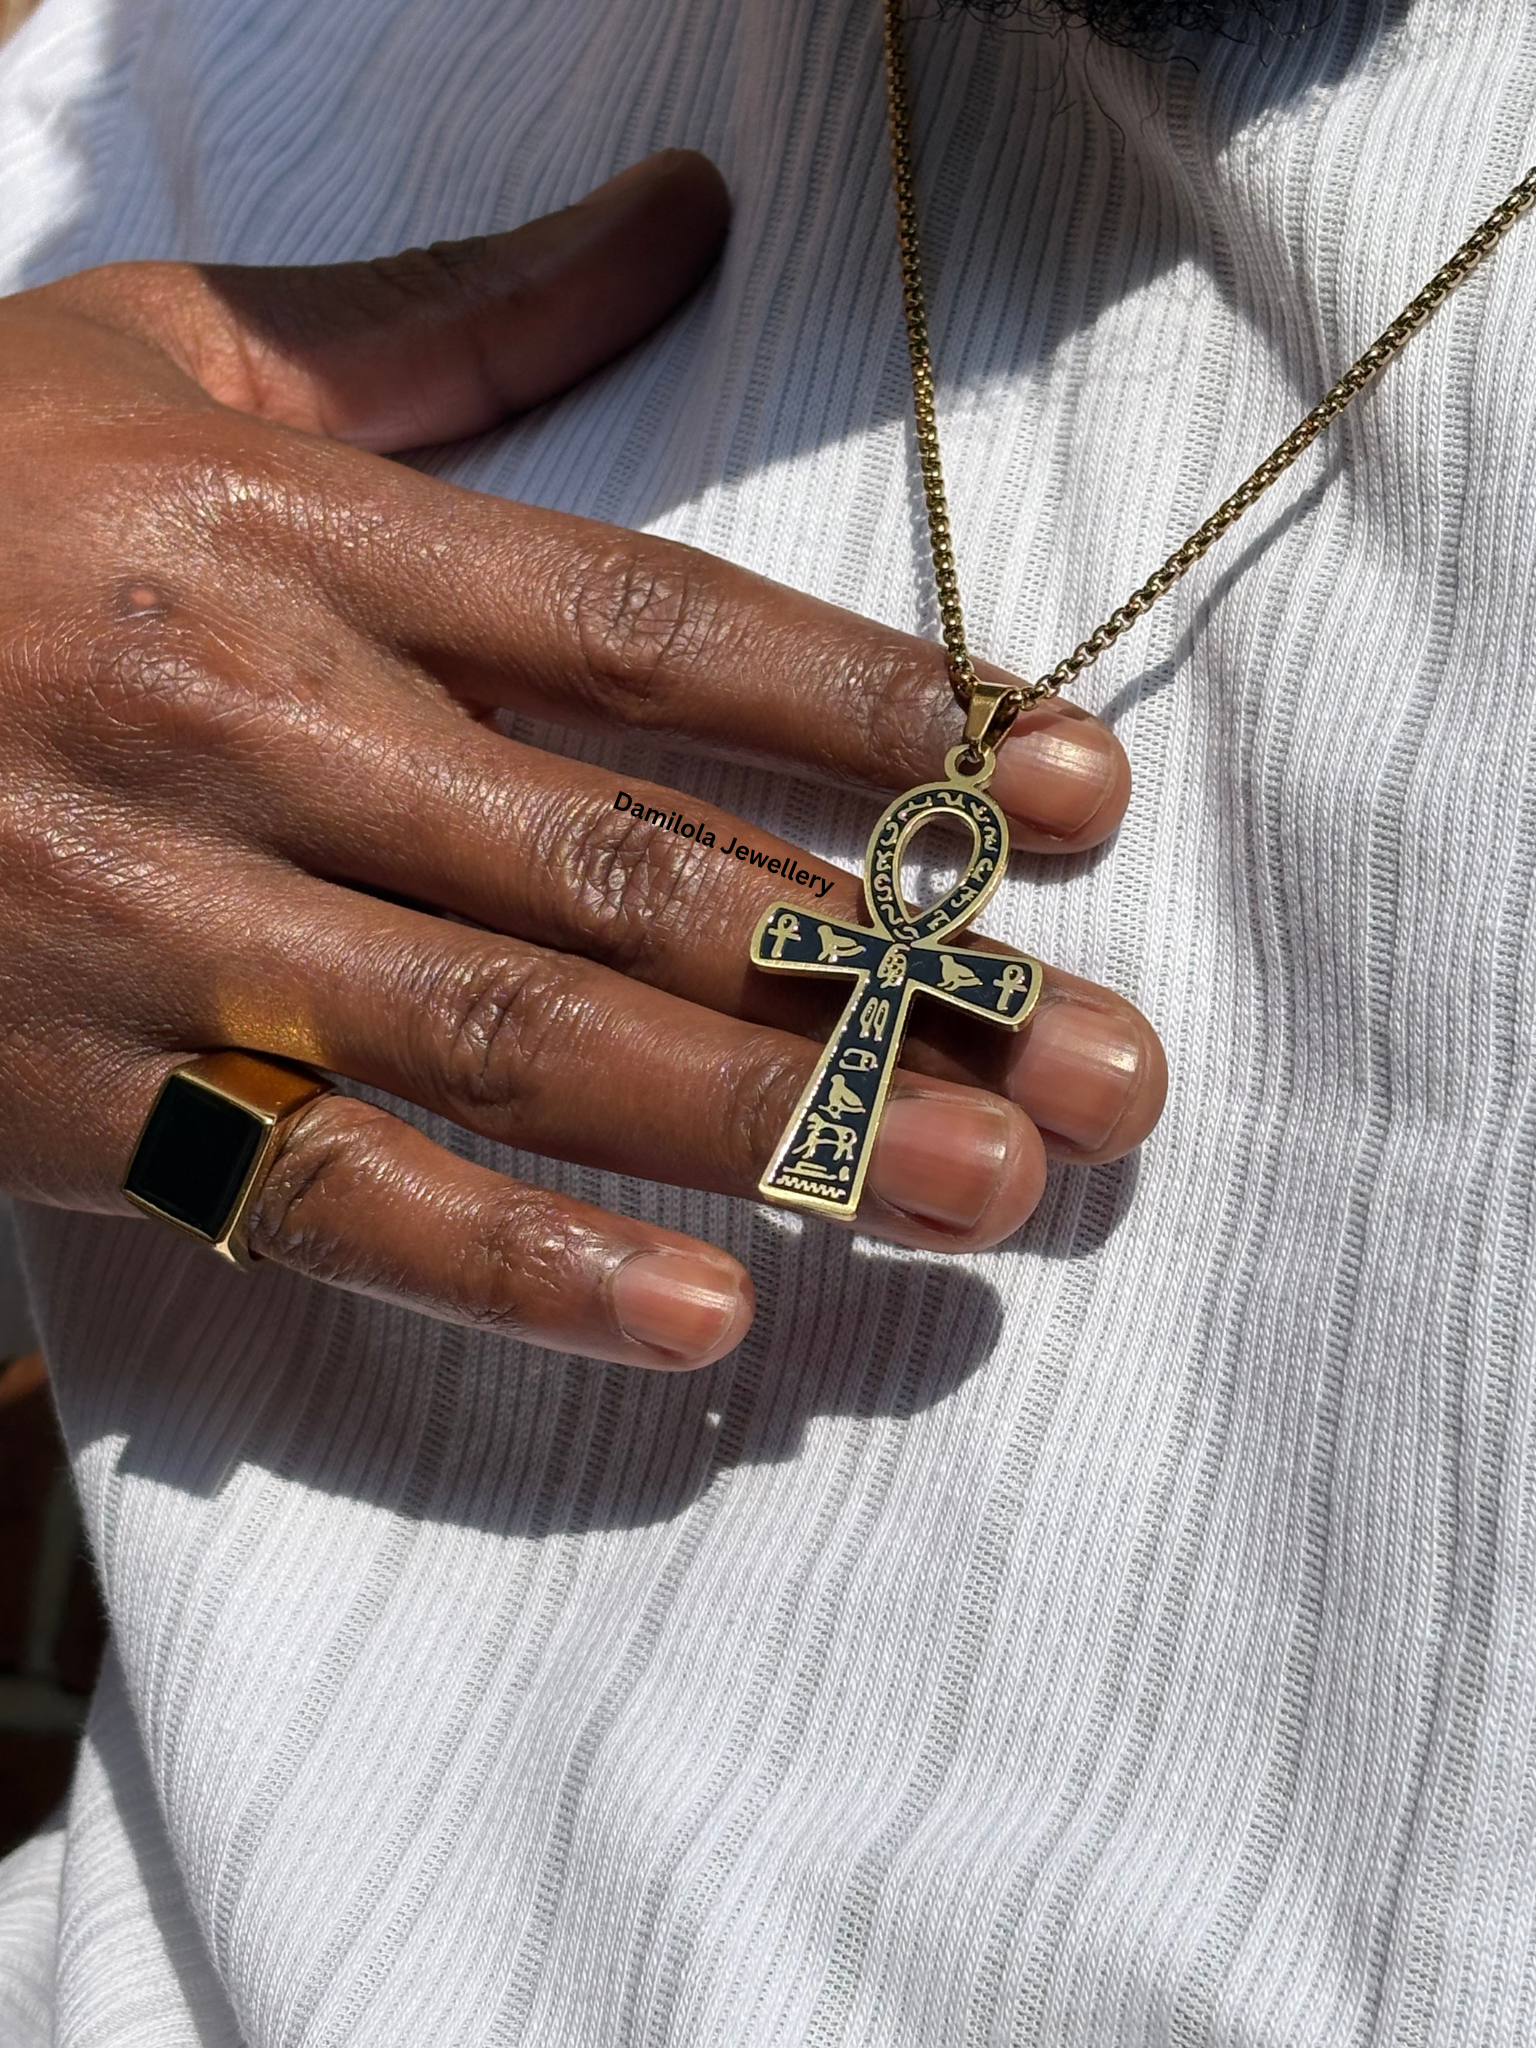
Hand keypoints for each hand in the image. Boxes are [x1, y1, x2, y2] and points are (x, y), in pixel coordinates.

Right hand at [0, 150, 1163, 1370]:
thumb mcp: (167, 364)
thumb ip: (448, 315)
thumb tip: (680, 212)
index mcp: (289, 532)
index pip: (649, 623)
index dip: (878, 710)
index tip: (1068, 792)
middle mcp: (253, 723)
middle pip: (639, 863)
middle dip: (893, 979)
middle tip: (1108, 1073)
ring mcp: (172, 922)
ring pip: (525, 1039)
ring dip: (776, 1129)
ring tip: (985, 1196)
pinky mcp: (92, 1093)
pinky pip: (329, 1194)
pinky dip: (519, 1268)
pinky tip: (703, 1322)